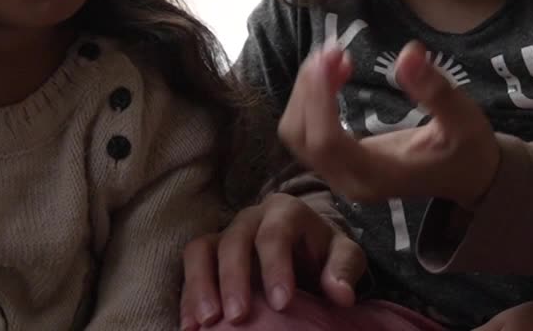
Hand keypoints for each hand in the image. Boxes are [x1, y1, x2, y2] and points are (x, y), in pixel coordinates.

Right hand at [179, 193, 364, 327]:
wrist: (306, 251)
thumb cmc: (324, 253)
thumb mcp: (344, 255)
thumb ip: (344, 269)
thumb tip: (341, 295)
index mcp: (286, 212)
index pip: (276, 235)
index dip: (275, 268)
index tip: (281, 303)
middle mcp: (251, 218)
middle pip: (234, 241)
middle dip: (233, 279)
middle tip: (238, 316)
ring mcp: (226, 234)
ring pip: (202, 250)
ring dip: (201, 286)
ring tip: (205, 322)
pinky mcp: (209, 253)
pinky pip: (191, 268)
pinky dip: (188, 297)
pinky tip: (190, 326)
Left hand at [279, 41, 500, 207]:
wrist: (468, 178)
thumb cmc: (467, 149)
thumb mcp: (463, 118)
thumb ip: (436, 90)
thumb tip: (408, 54)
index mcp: (378, 176)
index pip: (327, 141)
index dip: (319, 97)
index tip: (331, 57)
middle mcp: (350, 181)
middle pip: (301, 136)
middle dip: (308, 88)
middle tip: (334, 50)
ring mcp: (341, 176)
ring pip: (297, 134)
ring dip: (306, 91)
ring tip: (336, 58)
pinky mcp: (338, 164)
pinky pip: (306, 132)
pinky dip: (311, 100)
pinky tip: (335, 74)